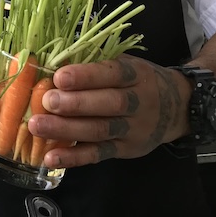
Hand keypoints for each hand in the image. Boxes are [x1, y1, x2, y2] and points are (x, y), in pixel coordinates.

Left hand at [25, 55, 190, 167]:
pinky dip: (74, 158)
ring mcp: (133, 129)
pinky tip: (51, 158)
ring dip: (66, 130)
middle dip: (75, 103)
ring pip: (100, 131)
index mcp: (137, 75)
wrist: (178, 108)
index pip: (114, 74)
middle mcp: (139, 102)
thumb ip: (96, 63)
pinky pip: (98, 155)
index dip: (87, 76)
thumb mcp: (127, 64)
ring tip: (37, 126)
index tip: (60, 76)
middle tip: (46, 101)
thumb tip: (53, 59)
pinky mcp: (125, 150)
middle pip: (109, 104)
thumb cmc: (138, 81)